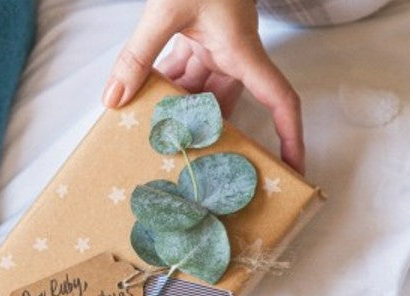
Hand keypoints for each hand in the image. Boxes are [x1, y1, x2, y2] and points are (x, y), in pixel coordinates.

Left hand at [103, 0, 304, 173]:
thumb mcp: (164, 13)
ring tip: (151, 135)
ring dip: (176, 107)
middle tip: (187, 162)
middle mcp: (233, 53)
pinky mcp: (196, 35)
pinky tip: (138, 97)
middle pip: (226, 103)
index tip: (295, 167)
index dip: (291, 135)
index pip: (279, 99)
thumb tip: (114, 100)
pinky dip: (163, 84)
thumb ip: (137, 57)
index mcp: (242, 51)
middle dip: (208, 130)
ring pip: (199, 88)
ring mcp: (215, 44)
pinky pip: (183, 70)